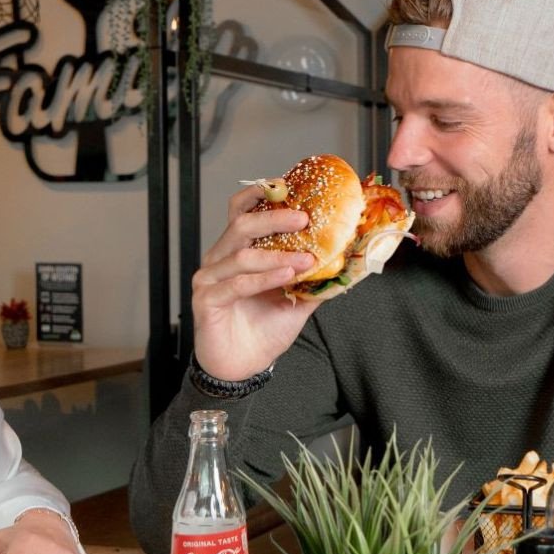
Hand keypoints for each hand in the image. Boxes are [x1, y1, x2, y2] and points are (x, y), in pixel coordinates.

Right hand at [191, 185, 322, 380]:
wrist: (241, 366)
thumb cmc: (262, 330)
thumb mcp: (296, 300)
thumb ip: (314, 279)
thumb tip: (346, 261)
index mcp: (237, 251)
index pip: (242, 211)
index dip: (260, 195)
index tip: (288, 186)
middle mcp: (220, 259)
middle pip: (241, 225)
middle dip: (274, 218)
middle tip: (303, 219)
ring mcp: (210, 278)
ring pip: (242, 255)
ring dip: (277, 255)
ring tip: (305, 259)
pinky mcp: (206, 300)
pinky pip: (236, 284)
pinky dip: (263, 279)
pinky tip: (286, 276)